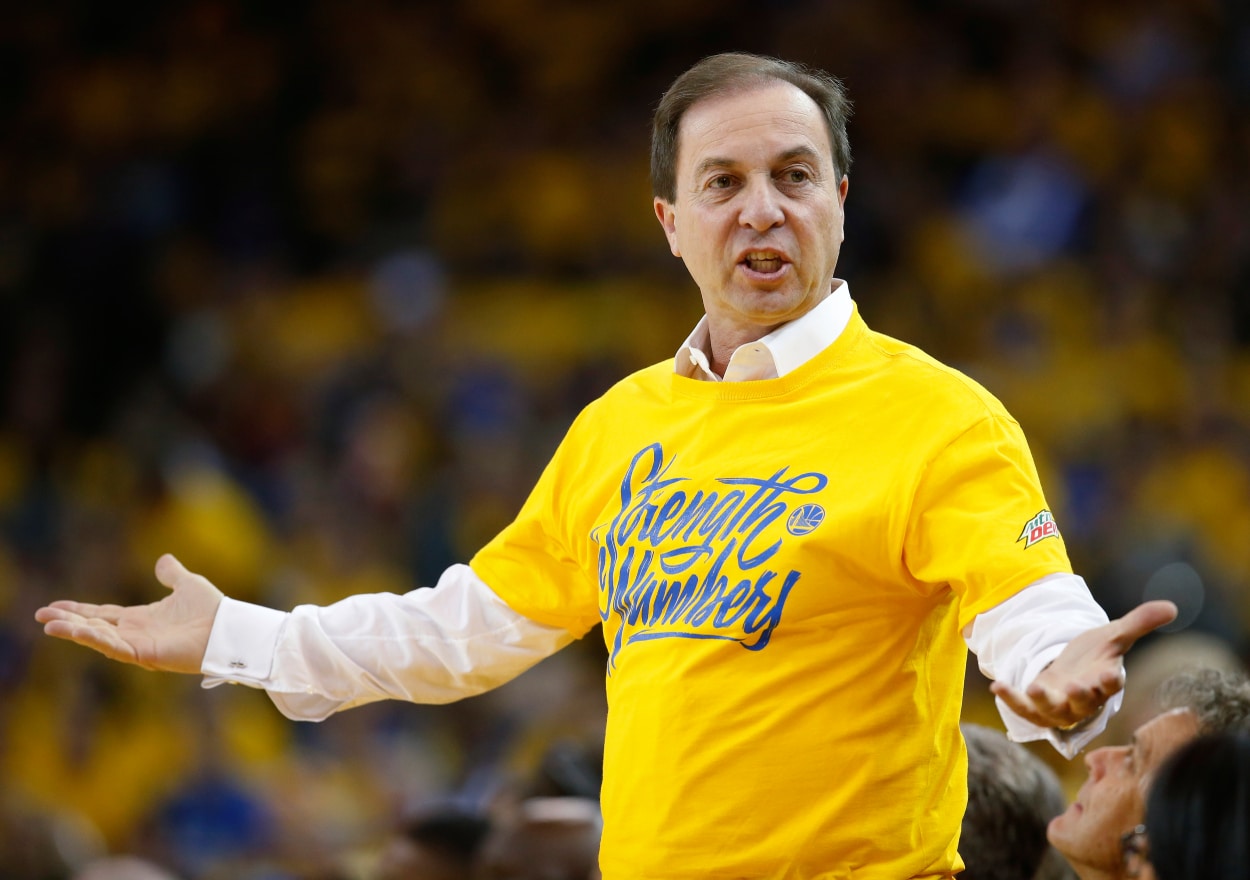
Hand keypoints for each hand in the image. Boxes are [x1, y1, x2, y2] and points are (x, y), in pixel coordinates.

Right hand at [34, 554, 223, 673]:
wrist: (228, 628)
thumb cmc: (213, 610)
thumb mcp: (187, 585)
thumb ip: (172, 574)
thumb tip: (162, 559)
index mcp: (142, 618)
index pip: (102, 615)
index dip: (79, 611)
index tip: (54, 606)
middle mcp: (135, 633)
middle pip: (93, 627)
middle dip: (67, 622)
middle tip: (41, 616)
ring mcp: (138, 645)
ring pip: (98, 638)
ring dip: (73, 631)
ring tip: (48, 624)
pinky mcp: (144, 654)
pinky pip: (113, 647)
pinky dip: (93, 639)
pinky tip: (74, 630)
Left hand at [989, 599, 1177, 729]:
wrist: (1069, 670)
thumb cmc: (1094, 656)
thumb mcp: (1112, 635)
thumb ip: (1139, 622)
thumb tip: (1172, 607)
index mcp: (1104, 681)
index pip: (1111, 685)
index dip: (1111, 682)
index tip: (1111, 675)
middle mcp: (1083, 699)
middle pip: (1084, 703)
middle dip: (1081, 696)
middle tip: (1077, 687)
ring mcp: (1059, 706)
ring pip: (1053, 711)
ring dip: (1044, 703)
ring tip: (1034, 688)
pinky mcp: (1036, 708)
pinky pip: (1024, 709)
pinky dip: (1012, 700)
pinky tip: (997, 686)